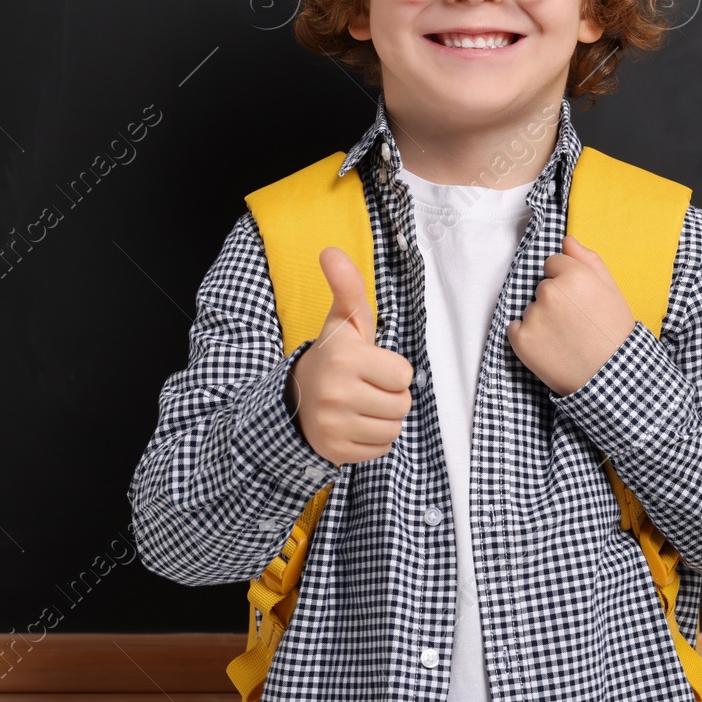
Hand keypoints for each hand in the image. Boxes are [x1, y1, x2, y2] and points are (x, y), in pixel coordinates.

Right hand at [284, 246, 414, 465]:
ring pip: (394, 428)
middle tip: (366, 386)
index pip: (404, 375)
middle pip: (402, 404)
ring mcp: (333, 426)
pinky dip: (373, 439)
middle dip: (390, 395)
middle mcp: (336, 393)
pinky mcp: (335, 451)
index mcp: (343, 358)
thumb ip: (347, 286)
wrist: (297, 397)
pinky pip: (381, 449)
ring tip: (361, 404)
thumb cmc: (335, 355)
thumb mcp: (344, 320)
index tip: (371, 365)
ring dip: (384, 417)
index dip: (393, 370)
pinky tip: (354, 424)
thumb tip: (330, 250)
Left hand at [506, 235, 636, 396]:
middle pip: (542, 286)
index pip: (553, 263)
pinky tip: (550, 347)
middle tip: (575, 323)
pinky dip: (528, 337)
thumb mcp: (612, 290)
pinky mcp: (520, 339)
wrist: (611, 379)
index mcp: (574, 275)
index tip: (579, 300)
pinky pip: (516, 328)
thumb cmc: (615, 333)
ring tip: (566, 338)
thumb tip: (566, 240)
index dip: (567, 281)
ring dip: (542, 319)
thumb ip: (588, 260)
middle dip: (554, 299)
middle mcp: (550, 292)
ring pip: (531, 308)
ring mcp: (533, 316)